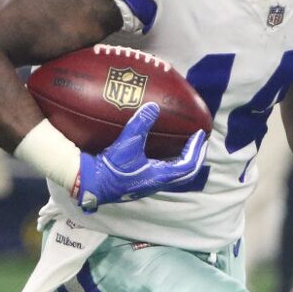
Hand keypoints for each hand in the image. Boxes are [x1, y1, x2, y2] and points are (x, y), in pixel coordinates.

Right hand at [77, 102, 207, 211]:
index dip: (196, 149)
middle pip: (186, 173)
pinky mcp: (140, 183)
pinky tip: (162, 153)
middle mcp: (158, 183)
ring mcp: (149, 185)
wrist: (92, 183)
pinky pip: (163, 174)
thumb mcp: (127, 143)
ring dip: (183, 161)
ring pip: (175, 175)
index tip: (200, 135)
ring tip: (185, 147)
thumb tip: (153, 106)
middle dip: (195, 157)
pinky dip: (170, 163)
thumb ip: (140, 123)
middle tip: (199, 143)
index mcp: (160, 176)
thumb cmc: (111, 167)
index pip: (188, 164)